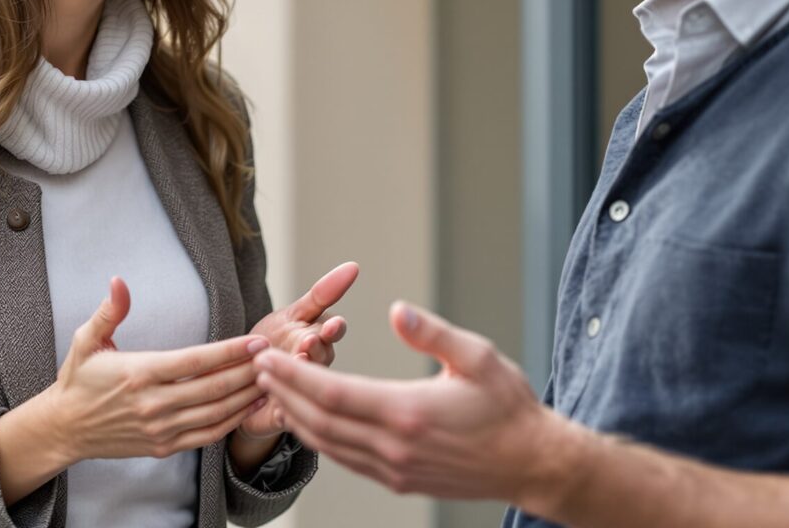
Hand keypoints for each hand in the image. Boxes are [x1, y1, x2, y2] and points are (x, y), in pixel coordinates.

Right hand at [38, 277, 271, 461]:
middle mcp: (153, 404)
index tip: (256, 340)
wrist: (65, 428)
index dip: (229, 352)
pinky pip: (207, 434)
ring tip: (273, 378)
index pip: (194, 361)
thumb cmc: (78, 379)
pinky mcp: (164, 446)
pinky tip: (251, 405)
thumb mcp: (86, 340)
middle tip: (277, 355)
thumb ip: (109, 311)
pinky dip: (233, 421)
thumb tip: (118, 280)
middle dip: (249, 371)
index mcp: (138, 373)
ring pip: (216, 413)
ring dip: (247, 396)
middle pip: (214, 388)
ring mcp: (160, 429)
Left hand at [236, 260, 357, 437]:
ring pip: (307, 390)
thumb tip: (353, 267)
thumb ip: (322, 294)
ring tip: (282, 374)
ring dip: (296, 381)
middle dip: (314, 353)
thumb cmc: (275, 342)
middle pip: (320, 361)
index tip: (331, 325)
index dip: (332, 330)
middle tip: (306, 345)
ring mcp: (304, 396)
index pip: (332, 333)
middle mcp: (317, 369)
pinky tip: (275, 408)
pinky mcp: (285, 420)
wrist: (243, 382)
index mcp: (322, 342)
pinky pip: (285, 418)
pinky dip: (281, 412)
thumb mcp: (294, 314)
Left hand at [252, 300, 550, 502]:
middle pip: (318, 421)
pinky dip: (319, 439)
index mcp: (407, 412)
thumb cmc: (509, 407)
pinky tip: (308, 420)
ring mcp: (394, 469)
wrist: (531, 462)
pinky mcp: (400, 480)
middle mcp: (393, 447)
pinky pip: (346, 460)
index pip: (331, 394)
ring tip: (273, 389)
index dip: (293, 375)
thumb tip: (396, 309)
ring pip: (328, 445)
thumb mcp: (477, 357)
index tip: (268, 355)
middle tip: (257, 366)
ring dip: (295, 416)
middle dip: (282, 392)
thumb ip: (432, 333)